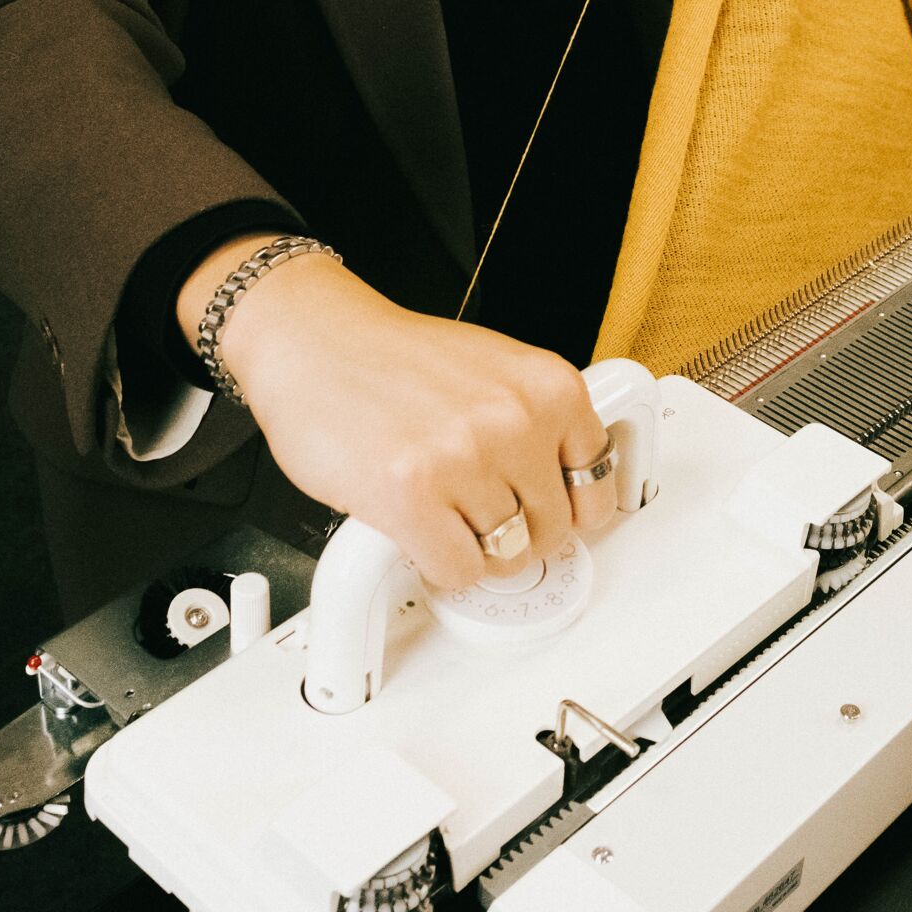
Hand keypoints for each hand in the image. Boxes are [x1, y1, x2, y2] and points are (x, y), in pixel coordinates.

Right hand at [205, 252, 618, 589]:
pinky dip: (437, 562)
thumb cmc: (394, 358)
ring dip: (471, 545)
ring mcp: (466, 458)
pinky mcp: (412, 497)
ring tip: (442, 508)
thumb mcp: (495, 369)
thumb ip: (540, 424)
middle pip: (553, 531)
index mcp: (549, 386)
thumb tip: (574, 492)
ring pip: (505, 556)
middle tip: (477, 511)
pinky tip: (417, 527)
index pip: (598, 487)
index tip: (545, 514)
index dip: (566, 509)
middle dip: (515, 532)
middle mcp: (516, 418)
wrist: (314, 340)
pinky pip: (457, 571)